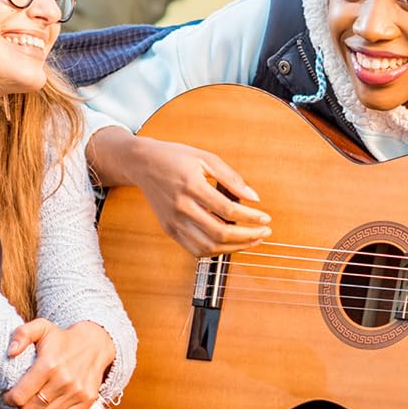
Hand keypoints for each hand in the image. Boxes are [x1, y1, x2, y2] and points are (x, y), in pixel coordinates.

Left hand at [3, 319, 116, 408]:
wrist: (94, 344)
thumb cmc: (63, 338)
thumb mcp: (41, 327)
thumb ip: (22, 334)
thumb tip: (10, 352)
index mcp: (49, 364)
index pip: (20, 396)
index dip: (10, 398)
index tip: (9, 395)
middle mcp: (64, 381)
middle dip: (20, 406)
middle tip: (20, 399)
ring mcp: (77, 392)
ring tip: (32, 404)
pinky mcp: (86, 400)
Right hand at [89, 129, 269, 257]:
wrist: (142, 163)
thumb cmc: (175, 157)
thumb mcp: (206, 158)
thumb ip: (231, 178)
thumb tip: (254, 197)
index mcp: (191, 185)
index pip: (228, 210)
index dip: (251, 217)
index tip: (265, 218)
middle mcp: (181, 207)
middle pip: (219, 233)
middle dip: (247, 236)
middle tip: (264, 233)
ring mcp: (173, 221)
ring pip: (207, 246)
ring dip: (234, 248)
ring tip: (251, 240)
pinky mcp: (169, 229)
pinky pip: (194, 249)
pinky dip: (215, 251)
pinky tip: (229, 244)